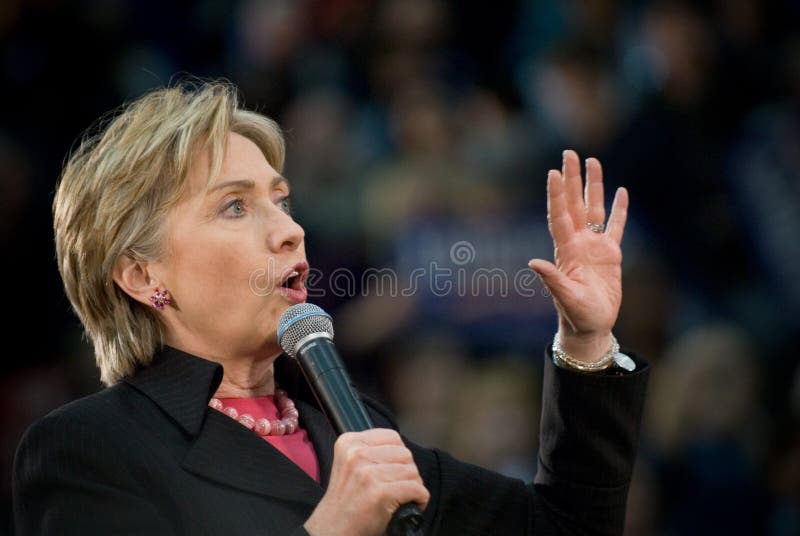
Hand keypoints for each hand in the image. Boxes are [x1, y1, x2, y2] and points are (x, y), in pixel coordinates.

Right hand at [304, 429, 428, 535]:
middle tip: (398, 486)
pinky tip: (410, 504)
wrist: (333, 529)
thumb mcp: (349, 464)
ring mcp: (368, 474)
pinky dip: (420, 499)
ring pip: (412, 472)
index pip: (392, 437)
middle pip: (405, 454)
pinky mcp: (380, 493)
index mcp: (349, 443)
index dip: (399, 455)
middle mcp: (356, 454)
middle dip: (408, 471)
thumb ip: (371, 450)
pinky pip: (416, 489)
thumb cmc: (346, 501)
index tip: (393, 470)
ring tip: (402, 497)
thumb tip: (401, 449)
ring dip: (414, 486)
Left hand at [528, 150, 628, 361]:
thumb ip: (552, 279)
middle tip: (569, 153)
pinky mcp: (611, 254)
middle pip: (574, 203)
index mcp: (566, 250)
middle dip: (571, 178)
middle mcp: (578, 242)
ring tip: (593, 161)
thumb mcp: (565, 298)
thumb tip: (533, 263)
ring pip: (594, 208)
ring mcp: (594, 246)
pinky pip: (616, 226)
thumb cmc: (576, 315)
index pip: (559, 215)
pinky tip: (621, 191)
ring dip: (593, 186)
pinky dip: (619, 209)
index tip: (553, 172)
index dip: (556, 194)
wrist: (591, 326)